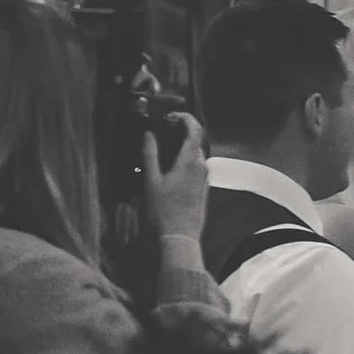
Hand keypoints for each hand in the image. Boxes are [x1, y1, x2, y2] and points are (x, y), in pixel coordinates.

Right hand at [141, 112, 209, 244]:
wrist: (180, 237)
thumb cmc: (163, 210)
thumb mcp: (151, 180)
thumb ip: (150, 154)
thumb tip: (148, 134)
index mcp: (190, 161)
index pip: (195, 129)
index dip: (185, 118)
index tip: (171, 116)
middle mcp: (202, 167)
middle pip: (196, 140)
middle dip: (182, 130)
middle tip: (164, 129)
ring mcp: (204, 179)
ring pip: (196, 154)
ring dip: (183, 146)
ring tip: (164, 146)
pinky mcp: (203, 189)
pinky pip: (196, 167)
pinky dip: (186, 159)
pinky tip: (171, 166)